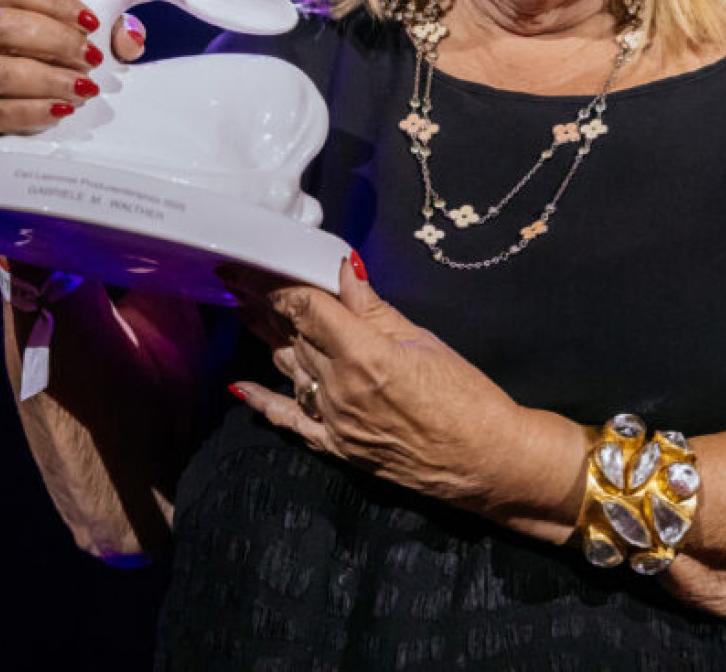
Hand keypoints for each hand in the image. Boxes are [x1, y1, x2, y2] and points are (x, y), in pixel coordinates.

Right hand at [0, 0, 145, 139]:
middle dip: (54, 42)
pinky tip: (59, 110)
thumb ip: (111, 34)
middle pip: (2, 26)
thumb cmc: (42, 65)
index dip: (56, 4)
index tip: (92, 23)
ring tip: (82, 89)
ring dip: (45, 80)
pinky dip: (30, 111)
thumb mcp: (76, 41)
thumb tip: (131, 37)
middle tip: (90, 59)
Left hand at [230, 260, 538, 508]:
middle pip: (294, 335)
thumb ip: (376, 309)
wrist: (485, 460)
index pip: (309, 309)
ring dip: (265, 337)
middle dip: (267, 304)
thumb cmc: (467, 396)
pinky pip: (290, 421)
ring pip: (289, 368)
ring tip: (243, 309)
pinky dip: (263, 402)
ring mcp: (334, 421)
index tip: (262, 266)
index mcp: (364, 354)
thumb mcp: (424, 340)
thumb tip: (345, 270)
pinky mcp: (337, 447)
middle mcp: (339, 388)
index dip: (282, 285)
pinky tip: (240, 386)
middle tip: (241, 278)